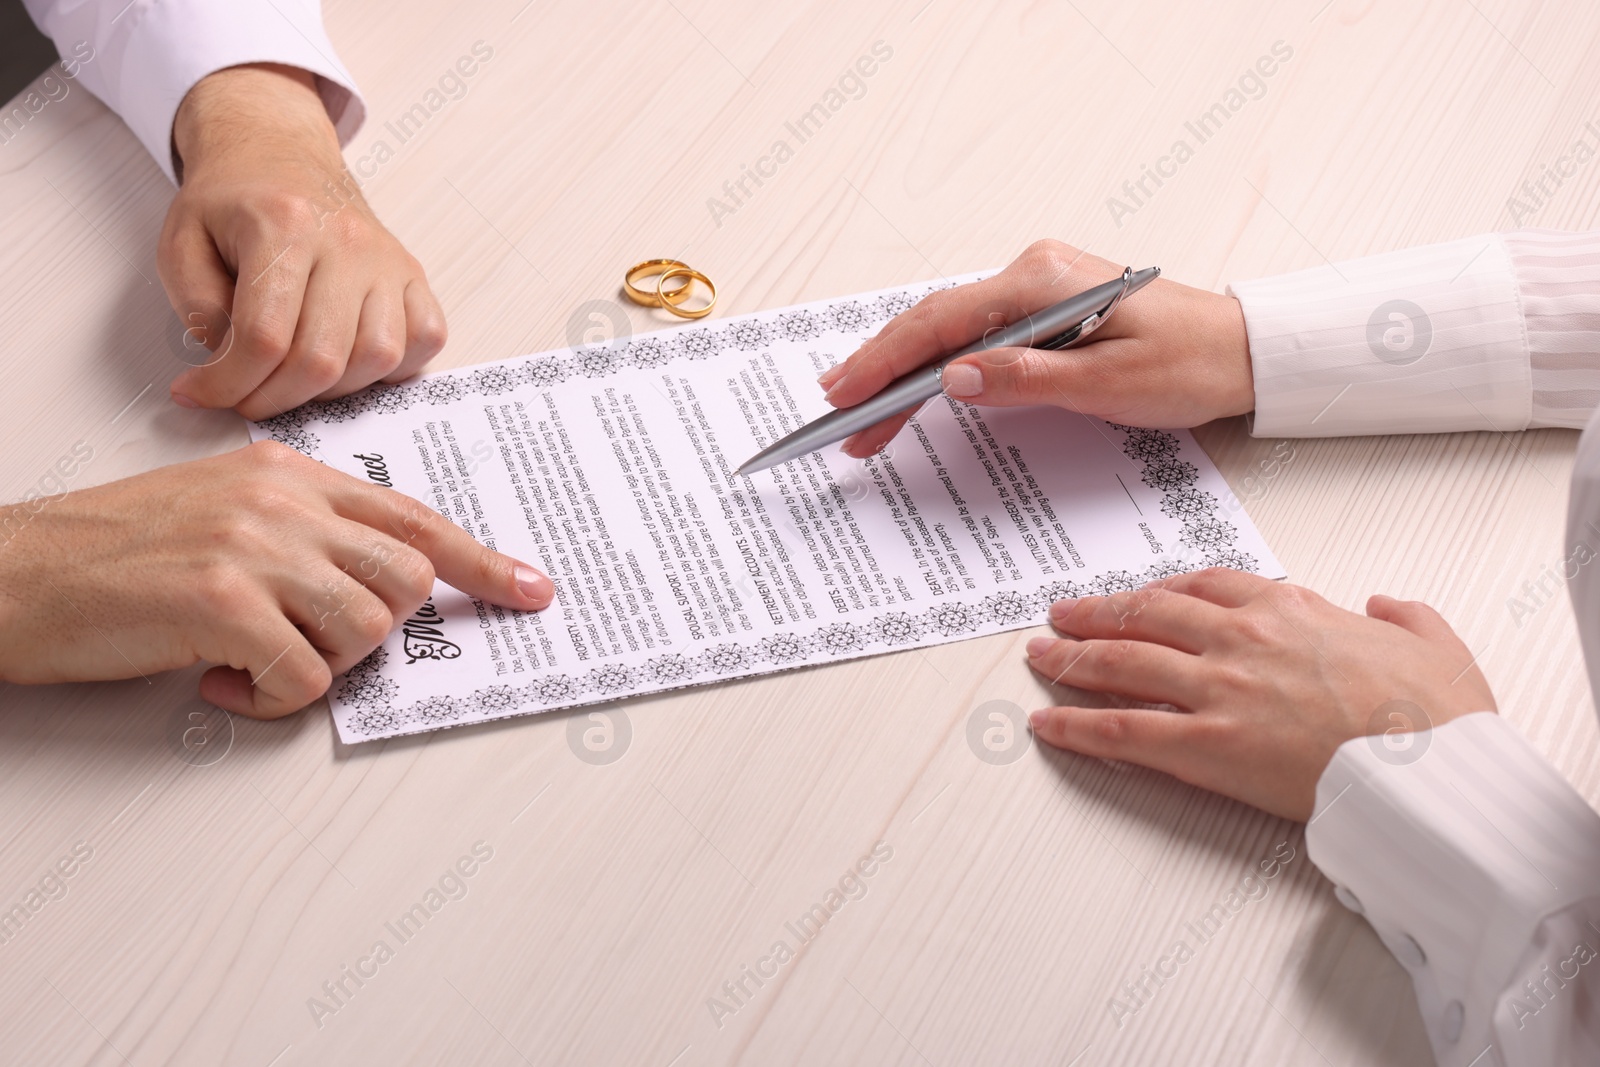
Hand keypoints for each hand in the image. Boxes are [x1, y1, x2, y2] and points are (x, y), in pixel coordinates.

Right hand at [0, 442, 553, 717]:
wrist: (18, 573)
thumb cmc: (119, 554)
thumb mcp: (226, 511)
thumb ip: (304, 532)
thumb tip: (375, 587)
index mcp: (291, 476)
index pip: (414, 517)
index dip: (482, 561)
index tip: (530, 591)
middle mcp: (282, 502)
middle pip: (404, 580)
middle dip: (378, 630)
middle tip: (314, 643)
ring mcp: (254, 547)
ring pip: (366, 629)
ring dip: (323, 667)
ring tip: (256, 662)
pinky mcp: (222, 601)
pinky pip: (303, 677)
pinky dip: (271, 699)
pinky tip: (220, 682)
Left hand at [159, 64, 445, 420]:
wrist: (278, 153)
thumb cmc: (233, 201)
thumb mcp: (180, 243)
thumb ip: (198, 310)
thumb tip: (231, 370)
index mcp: (284, 226)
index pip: (263, 337)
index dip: (229, 384)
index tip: (203, 395)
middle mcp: (347, 241)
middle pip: (322, 358)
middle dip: (275, 398)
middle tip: (246, 398)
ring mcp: (387, 259)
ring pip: (378, 357)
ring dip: (333, 390)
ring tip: (297, 378)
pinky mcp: (412, 272)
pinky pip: (426, 338)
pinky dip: (394, 366)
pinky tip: (352, 361)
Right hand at [818, 240, 1254, 457]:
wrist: (1240, 351)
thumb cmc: (1188, 363)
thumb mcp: (1108, 382)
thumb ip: (1027, 377)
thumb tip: (952, 378)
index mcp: (1042, 281)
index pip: (942, 322)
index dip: (886, 360)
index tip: (845, 393)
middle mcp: (1031, 273)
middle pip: (935, 325)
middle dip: (882, 372)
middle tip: (840, 417)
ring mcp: (1035, 289)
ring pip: (949, 331)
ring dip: (904, 373)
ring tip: (863, 414)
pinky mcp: (1043, 311)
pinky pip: (975, 336)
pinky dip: (939, 366)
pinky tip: (912, 390)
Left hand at [1023, 569, 1495, 820]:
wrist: (1435, 770)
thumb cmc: (1437, 716)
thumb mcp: (1432, 645)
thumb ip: (1403, 616)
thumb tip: (1385, 605)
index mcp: (1290, 609)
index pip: (1205, 584)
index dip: (1161, 589)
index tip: (1140, 594)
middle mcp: (1242, 638)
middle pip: (1147, 613)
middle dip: (1097, 612)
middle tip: (1063, 614)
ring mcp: (1219, 690)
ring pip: (1122, 662)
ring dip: (1072, 656)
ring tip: (1041, 654)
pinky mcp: (1206, 746)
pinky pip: (1121, 731)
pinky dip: (1075, 724)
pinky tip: (1046, 722)